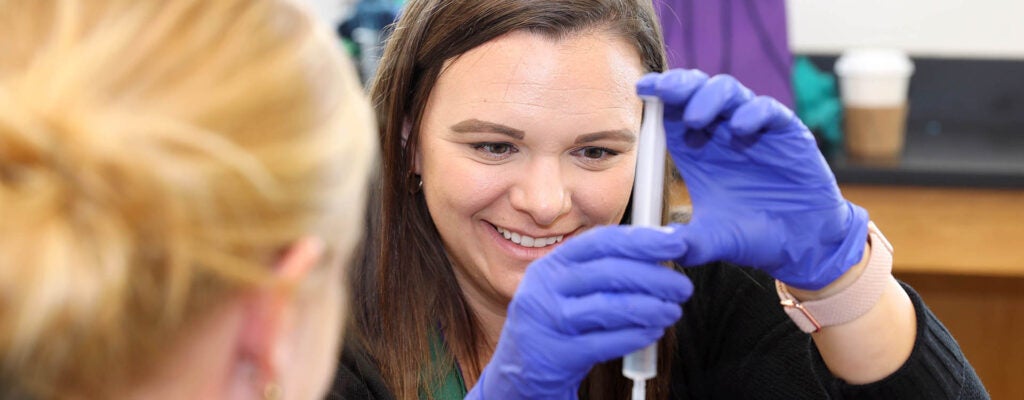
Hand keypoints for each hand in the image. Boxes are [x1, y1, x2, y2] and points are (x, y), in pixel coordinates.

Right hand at [467, 226, 692, 399]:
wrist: (520, 371)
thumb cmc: (557, 324)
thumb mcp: (569, 289)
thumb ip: (605, 269)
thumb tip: (659, 249)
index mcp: (552, 263)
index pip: (600, 242)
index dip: (641, 240)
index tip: (676, 243)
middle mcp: (544, 286)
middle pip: (608, 273)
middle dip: (653, 277)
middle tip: (683, 286)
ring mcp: (546, 320)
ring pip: (608, 307)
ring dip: (649, 307)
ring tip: (673, 310)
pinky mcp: (554, 353)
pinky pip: (603, 343)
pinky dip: (634, 336)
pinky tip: (653, 332)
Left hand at [636, 69, 868, 289]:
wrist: (801, 245)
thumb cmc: (752, 236)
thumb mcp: (713, 241)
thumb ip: (685, 241)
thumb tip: (651, 249)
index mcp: (697, 149)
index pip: (673, 111)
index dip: (659, 94)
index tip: (642, 89)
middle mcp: (722, 132)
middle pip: (698, 91)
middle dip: (680, 86)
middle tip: (665, 92)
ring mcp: (754, 129)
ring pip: (729, 92)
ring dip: (710, 97)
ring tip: (696, 119)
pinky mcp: (787, 133)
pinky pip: (769, 110)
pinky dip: (754, 112)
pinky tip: (742, 128)